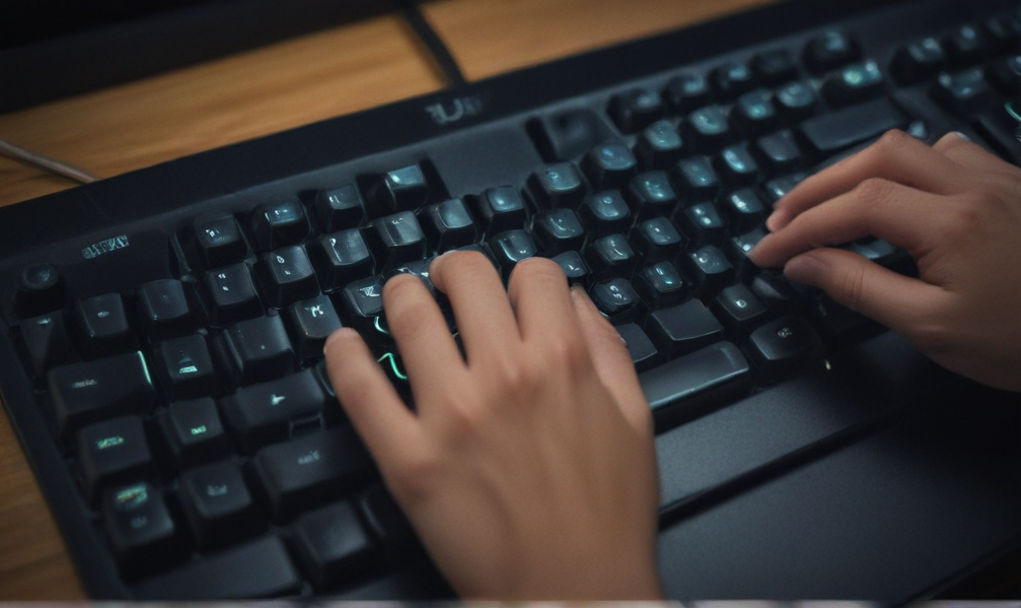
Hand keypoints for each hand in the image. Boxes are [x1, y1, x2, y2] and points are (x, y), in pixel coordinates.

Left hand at [323, 252, 661, 598]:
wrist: (576, 590)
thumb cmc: (607, 514)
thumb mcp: (634, 419)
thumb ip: (608, 348)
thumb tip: (574, 300)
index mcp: (563, 362)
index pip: (533, 275)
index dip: (522, 279)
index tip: (511, 293)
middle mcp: (504, 375)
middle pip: (466, 277)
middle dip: (456, 270)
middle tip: (445, 282)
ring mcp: (451, 415)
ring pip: (408, 314)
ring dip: (401, 295)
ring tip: (400, 300)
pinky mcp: (409, 460)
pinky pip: (360, 389)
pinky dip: (344, 356)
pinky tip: (343, 343)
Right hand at [750, 130, 1020, 391]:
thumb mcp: (933, 328)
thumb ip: (861, 288)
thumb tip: (804, 263)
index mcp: (951, 223)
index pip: (852, 207)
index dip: (799, 227)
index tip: (765, 252)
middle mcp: (973, 186)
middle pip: (875, 158)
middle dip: (817, 186)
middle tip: (780, 219)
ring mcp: (998, 180)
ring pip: (913, 146)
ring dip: (859, 169)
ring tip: (828, 203)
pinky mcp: (1014, 186)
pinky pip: (951, 152)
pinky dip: (908, 165)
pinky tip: (898, 191)